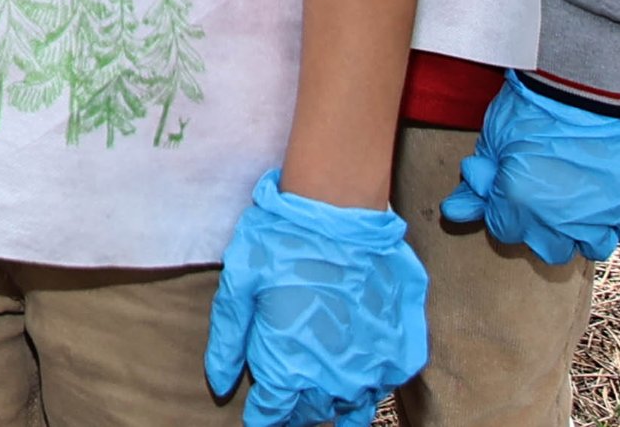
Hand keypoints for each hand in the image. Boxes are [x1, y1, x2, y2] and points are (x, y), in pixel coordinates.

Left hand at [203, 172, 425, 426]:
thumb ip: (229, 340)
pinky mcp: (399, 349)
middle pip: (312, 412)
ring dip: (330, 400)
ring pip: (349, 405)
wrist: (339, 212)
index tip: (257, 412)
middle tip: (285, 394)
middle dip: (294, 407)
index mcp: (289, 365)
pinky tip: (353, 376)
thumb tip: (219, 384)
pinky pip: (383, 386)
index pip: (273, 413)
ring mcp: (372, 366)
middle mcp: (334, 376)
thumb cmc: (280, 243)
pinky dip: (366, 386)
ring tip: (317, 390)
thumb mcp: (240, 286)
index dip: (262, 414)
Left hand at [438, 73, 619, 262]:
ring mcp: (601, 213)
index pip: (505, 230)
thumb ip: (477, 185)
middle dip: (540, 229)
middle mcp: (561, 221)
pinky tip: (609, 202)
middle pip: (549, 249)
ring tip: (576, 206)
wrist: (571, 85)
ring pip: (593, 246)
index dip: (503, 209)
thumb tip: (453, 213)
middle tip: (542, 202)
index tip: (507, 191)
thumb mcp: (491, 144)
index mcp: (520, 207)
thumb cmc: (525, 110)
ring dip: (582, 230)